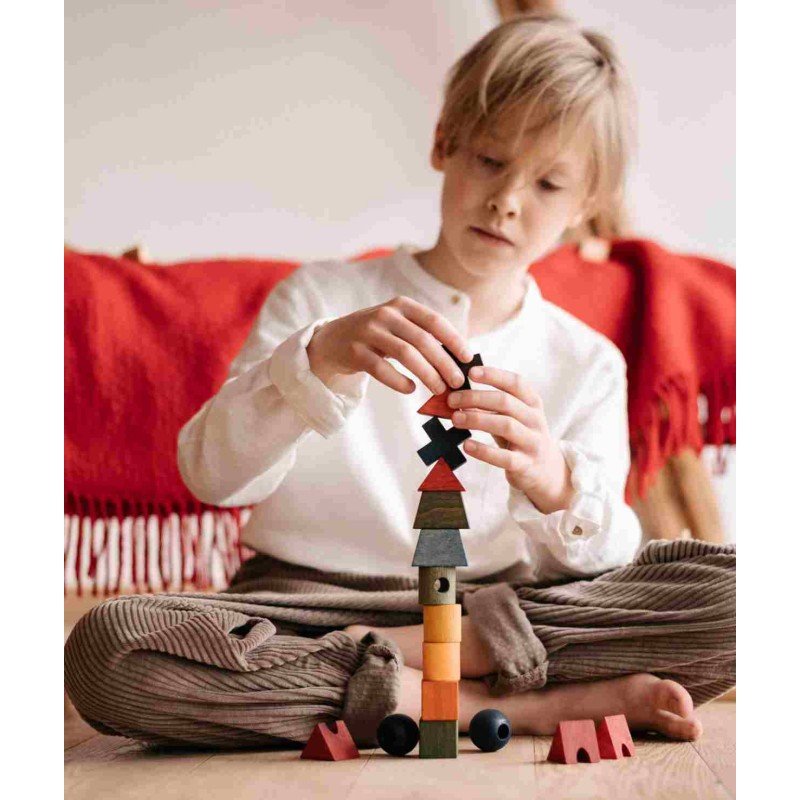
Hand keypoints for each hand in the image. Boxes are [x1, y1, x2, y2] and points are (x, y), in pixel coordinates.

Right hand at [307, 295, 472, 394]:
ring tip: (439, 389)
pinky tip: (410, 389)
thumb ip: (423, 335)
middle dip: (444, 363)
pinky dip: (399, 381)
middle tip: (457, 382)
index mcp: (402, 305)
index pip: (434, 321)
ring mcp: (368, 332)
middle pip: (423, 340)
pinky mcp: (355, 351)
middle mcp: (385, 315)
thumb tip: (458, 359)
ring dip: (427, 374)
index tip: (468, 358)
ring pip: (406, 354)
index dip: (454, 340)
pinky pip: (382, 369)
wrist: (332, 341)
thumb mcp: (398, 326)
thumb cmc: (375, 336)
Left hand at [448, 365, 573, 513]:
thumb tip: (457, 395)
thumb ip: (490, 407)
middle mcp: (535, 420)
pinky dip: (484, 450)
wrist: (547, 471)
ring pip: (505, 425)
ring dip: (477, 420)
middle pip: (505, 402)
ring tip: (455, 419)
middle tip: (452, 400)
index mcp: (532, 403)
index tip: (471, 372)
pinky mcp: (526, 465)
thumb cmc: (521, 437)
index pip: (516, 383)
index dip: (494, 375)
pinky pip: (504, 457)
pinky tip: (467, 445)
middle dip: (476, 398)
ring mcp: (532, 443)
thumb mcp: (512, 418)